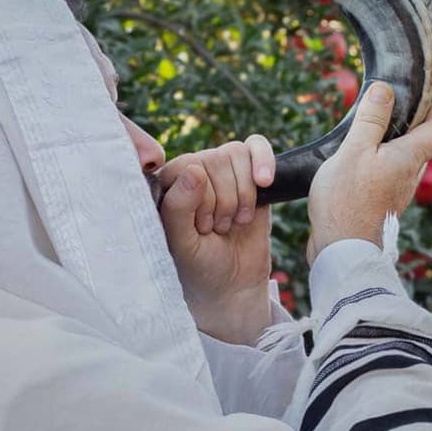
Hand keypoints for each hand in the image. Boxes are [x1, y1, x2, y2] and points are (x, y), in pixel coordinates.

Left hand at [158, 135, 275, 344]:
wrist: (233, 284)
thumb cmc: (198, 266)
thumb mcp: (182, 244)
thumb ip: (179, 208)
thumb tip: (195, 170)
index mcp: (167, 185)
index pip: (187, 166)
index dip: (202, 198)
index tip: (202, 228)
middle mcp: (192, 172)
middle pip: (214, 159)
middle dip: (224, 201)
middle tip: (218, 229)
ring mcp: (222, 171)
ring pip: (235, 154)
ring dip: (243, 194)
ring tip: (236, 221)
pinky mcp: (250, 175)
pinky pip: (255, 146)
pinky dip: (263, 160)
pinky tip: (264, 182)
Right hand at [306, 82, 431, 263]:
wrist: (341, 252)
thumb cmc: (347, 202)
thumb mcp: (355, 151)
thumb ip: (371, 119)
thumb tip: (385, 89)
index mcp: (409, 159)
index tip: (424, 93)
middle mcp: (409, 177)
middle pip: (422, 144)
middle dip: (411, 122)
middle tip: (389, 106)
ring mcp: (397, 194)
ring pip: (404, 161)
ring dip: (392, 143)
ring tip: (367, 130)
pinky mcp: (381, 206)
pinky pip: (388, 177)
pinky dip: (379, 162)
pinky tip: (356, 162)